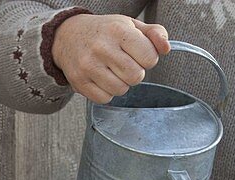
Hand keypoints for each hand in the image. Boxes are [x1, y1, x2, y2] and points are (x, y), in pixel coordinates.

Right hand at [52, 14, 169, 103]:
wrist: (67, 36)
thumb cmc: (104, 32)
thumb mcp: (130, 25)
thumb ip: (154, 34)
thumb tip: (167, 48)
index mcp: (118, 30)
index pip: (149, 58)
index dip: (148, 58)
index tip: (138, 54)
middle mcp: (102, 47)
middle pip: (136, 77)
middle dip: (135, 73)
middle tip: (125, 64)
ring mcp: (88, 66)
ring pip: (121, 90)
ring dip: (121, 83)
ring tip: (112, 71)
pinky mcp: (79, 82)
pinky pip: (105, 99)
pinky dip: (107, 92)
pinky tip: (101, 79)